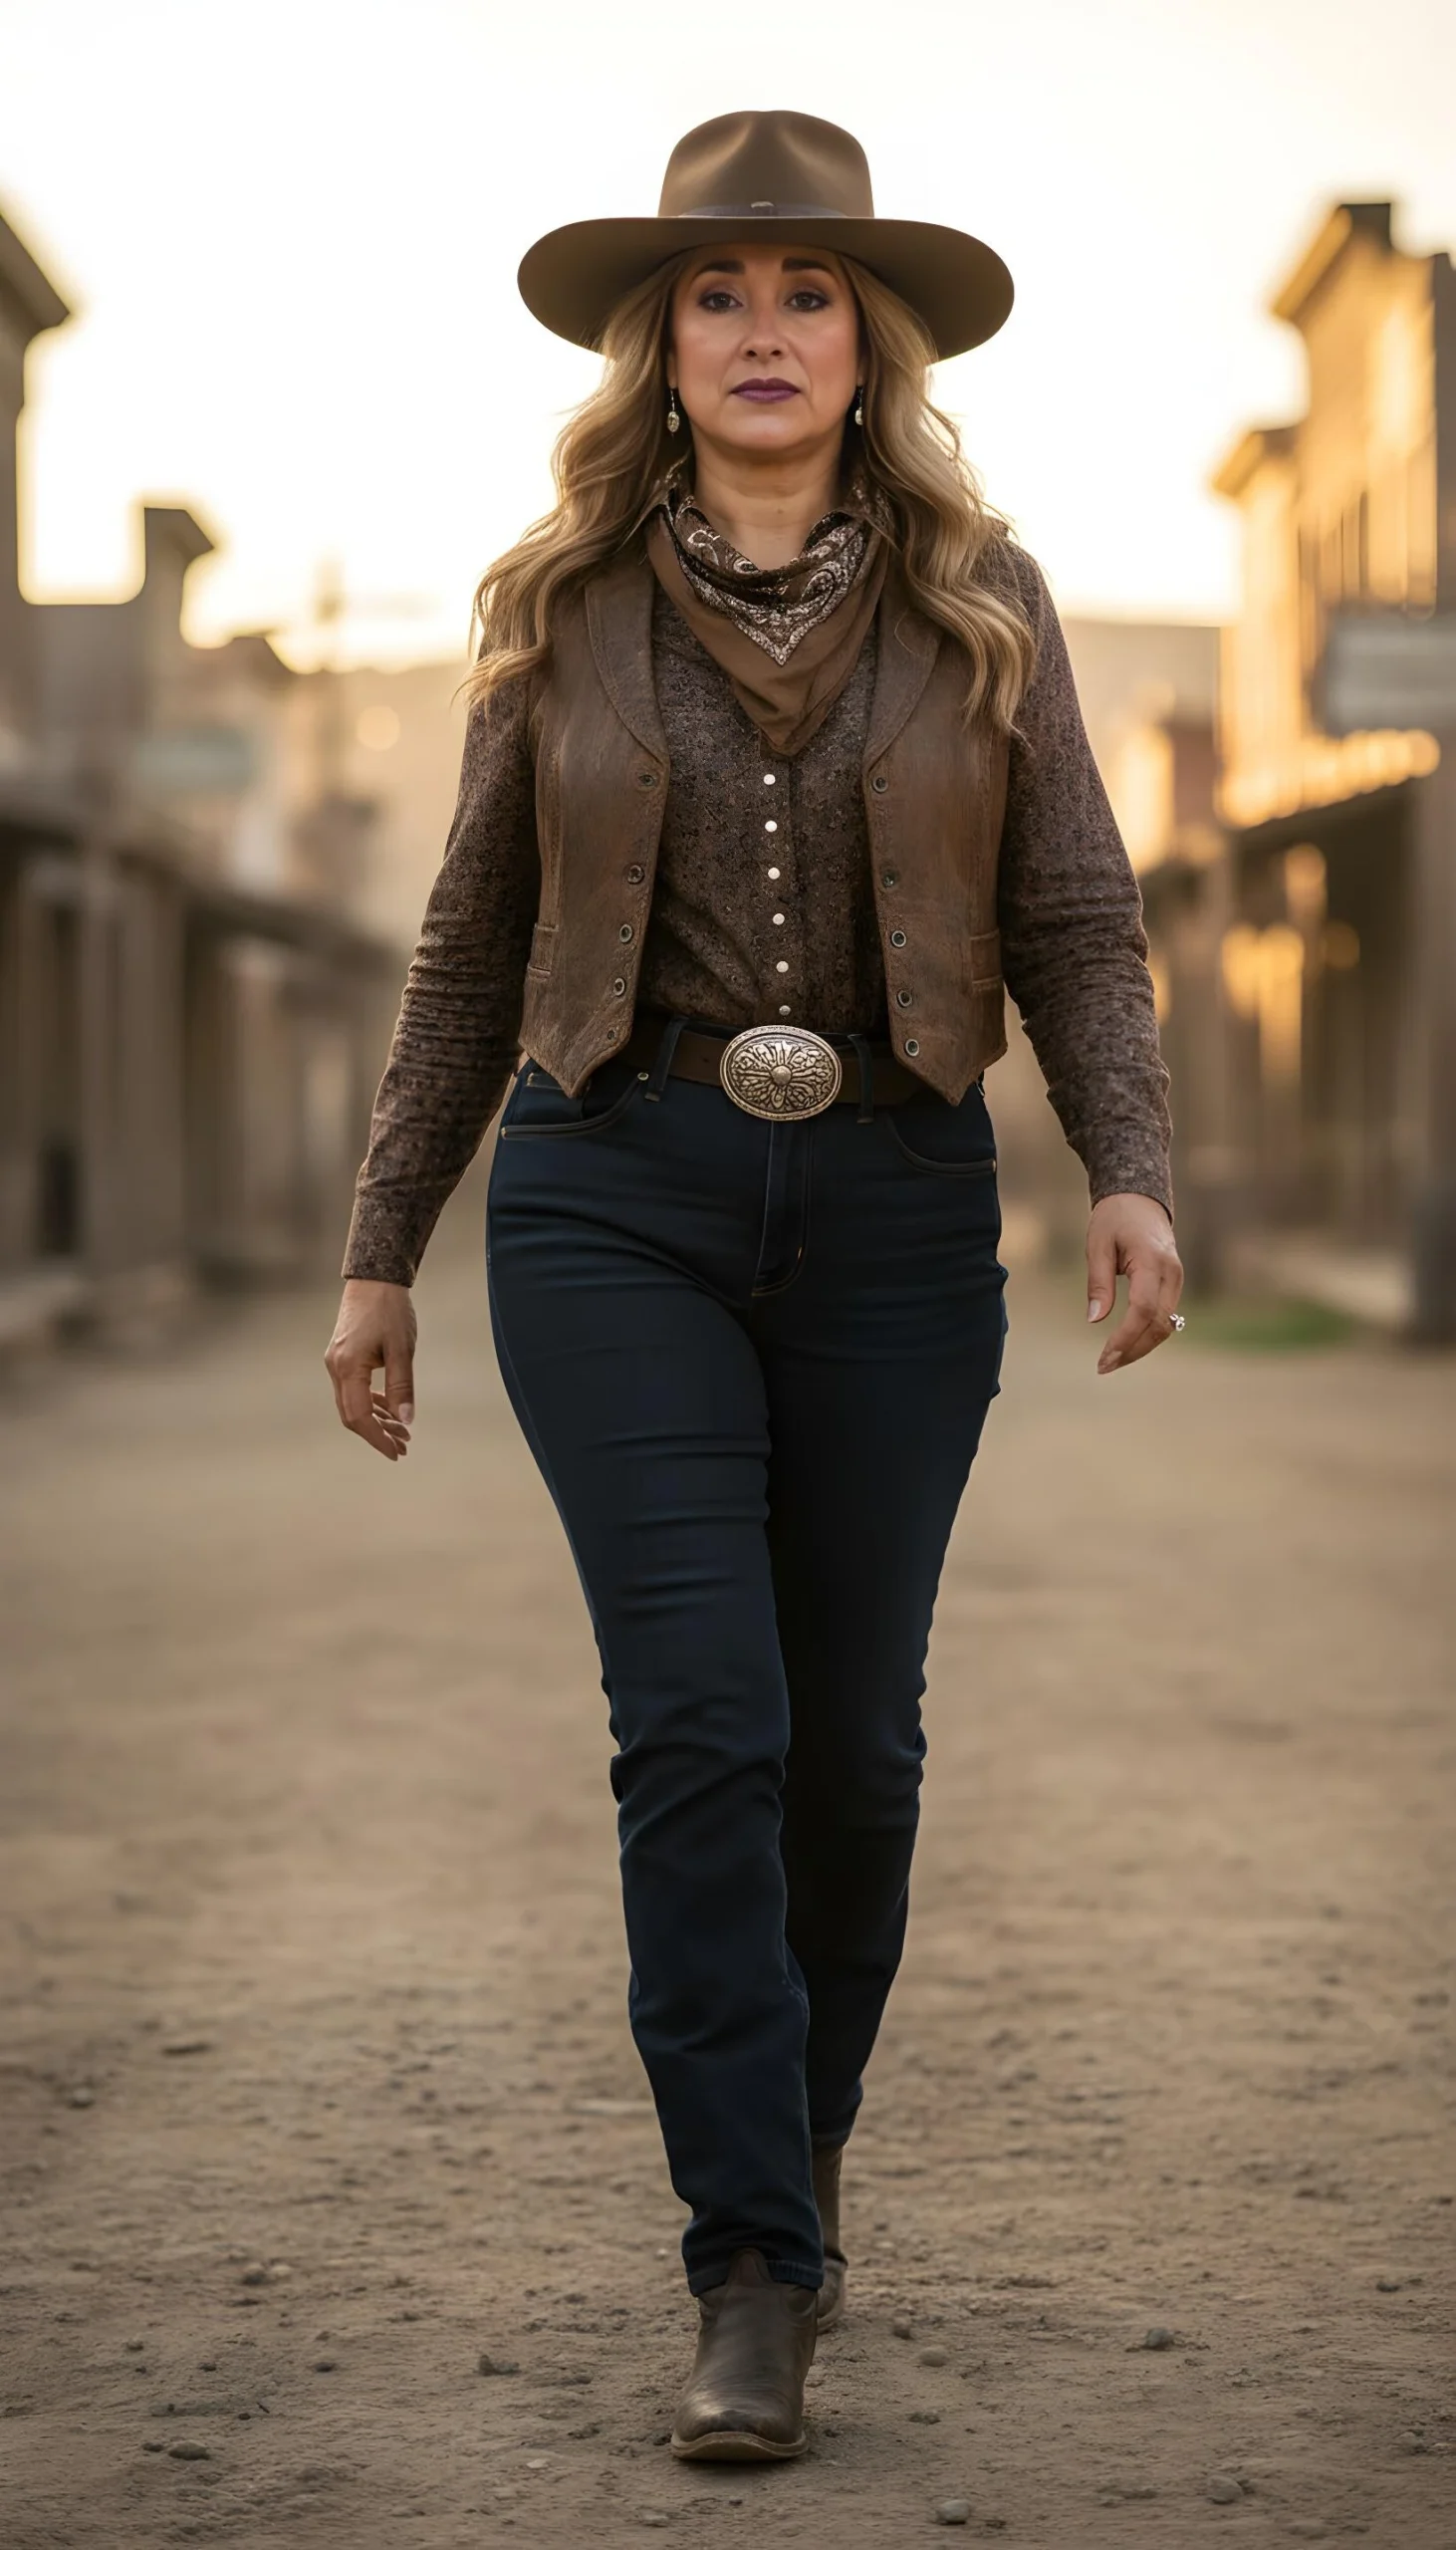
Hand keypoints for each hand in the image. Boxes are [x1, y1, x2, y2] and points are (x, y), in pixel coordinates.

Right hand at [324, 1280, 416, 1459]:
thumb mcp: (402, 1350)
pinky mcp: (343, 1357)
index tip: (397, 1452)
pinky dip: (371, 1403)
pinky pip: (354, 1389)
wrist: (374, 1279)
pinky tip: (390, 1410)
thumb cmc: (390, 1311)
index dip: (377, 1438)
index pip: (359, 1416)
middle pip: (352, 1415)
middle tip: (404, 1446)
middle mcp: (336, 1368)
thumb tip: (407, 1421)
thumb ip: (402, 1387)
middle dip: (377, 1434)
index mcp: (347, 1367)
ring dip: (376, 1420)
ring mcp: (336, 1363)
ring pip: (352, 1403)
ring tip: (403, 1432)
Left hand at [1085, 1194, 1183, 1374]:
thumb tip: (1095, 1320)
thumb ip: (1098, 1283)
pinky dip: (1147, 1335)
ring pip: (1166, 1326)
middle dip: (1133, 1350)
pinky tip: (1126, 1346)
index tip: (1104, 1357)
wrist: (1140, 1200)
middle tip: (1104, 1367)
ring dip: (1141, 1347)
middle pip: (1159, 1324)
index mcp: (1151, 1261)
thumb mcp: (1097, 1245)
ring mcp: (1176, 1280)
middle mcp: (1171, 1273)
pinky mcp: (1173, 1285)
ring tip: (1112, 1361)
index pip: (1143, 1309)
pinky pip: (1165, 1317)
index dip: (1125, 1337)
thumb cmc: (1114, 1219)